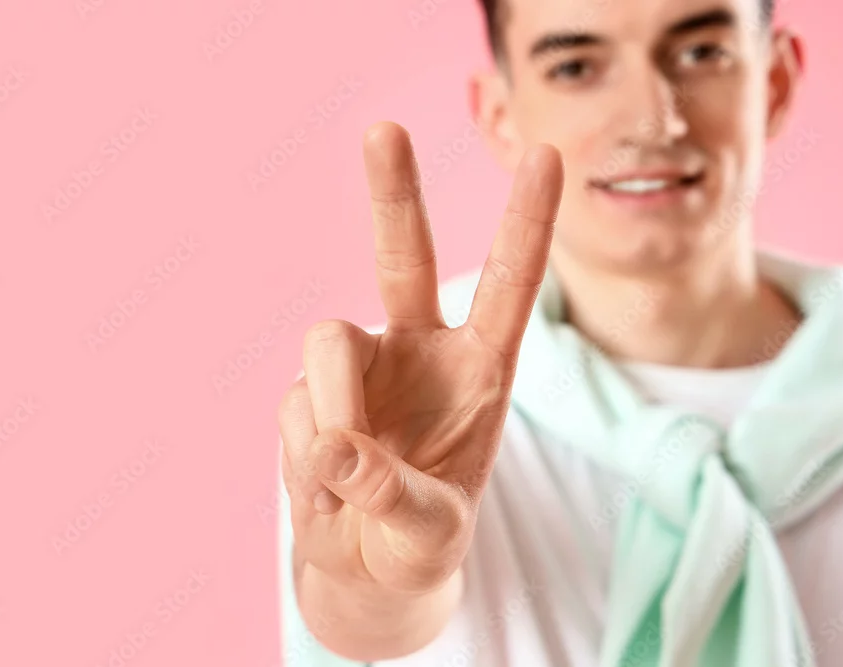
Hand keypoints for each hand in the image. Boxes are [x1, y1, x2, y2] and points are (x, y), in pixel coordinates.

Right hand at [279, 121, 562, 595]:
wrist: (367, 566)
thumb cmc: (419, 541)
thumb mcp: (430, 533)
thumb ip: (391, 493)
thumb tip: (331, 444)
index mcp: (479, 368)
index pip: (510, 287)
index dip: (527, 223)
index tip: (547, 155)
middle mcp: (418, 350)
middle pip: (403, 258)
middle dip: (393, 195)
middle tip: (384, 128)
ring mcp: (359, 368)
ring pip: (327, 346)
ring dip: (334, 411)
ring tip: (345, 475)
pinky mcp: (307, 393)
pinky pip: (295, 407)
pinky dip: (307, 459)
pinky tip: (326, 491)